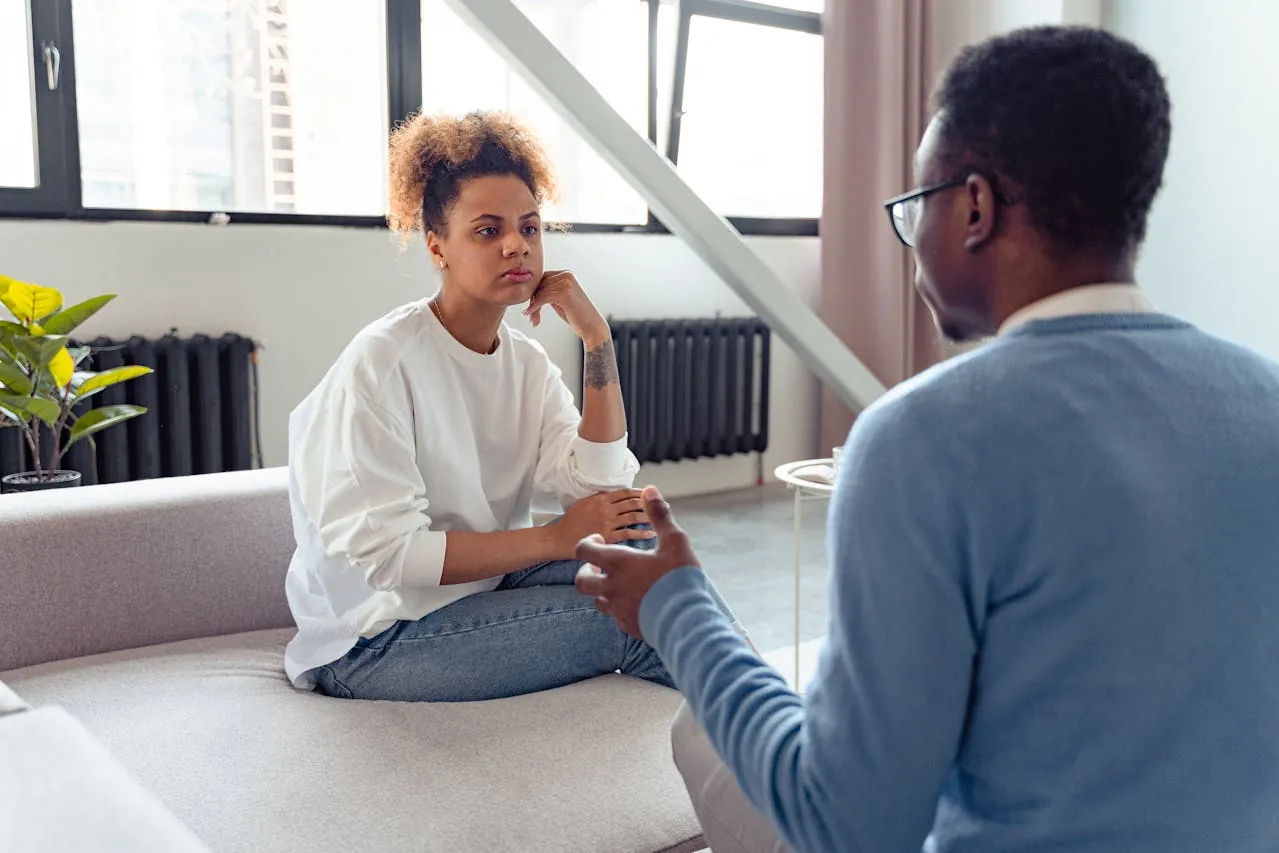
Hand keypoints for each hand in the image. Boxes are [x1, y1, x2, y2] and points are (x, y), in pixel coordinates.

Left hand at [523, 270, 608, 346]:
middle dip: (532, 301)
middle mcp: (566, 276)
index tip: (531, 306)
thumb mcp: (561, 298)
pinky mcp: (565, 294)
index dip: (533, 292)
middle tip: (531, 316)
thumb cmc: (577, 315)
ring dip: (533, 308)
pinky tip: (529, 314)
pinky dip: (534, 308)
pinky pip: (542, 299)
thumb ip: (549, 290)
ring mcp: (566, 284)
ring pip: (539, 293)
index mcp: (566, 274)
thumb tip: (529, 289)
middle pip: (539, 285)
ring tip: (534, 320)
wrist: (592, 327)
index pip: (541, 278)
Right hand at [553, 489, 654, 556]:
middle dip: (650, 503)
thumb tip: (616, 496)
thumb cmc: (570, 521)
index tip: (652, 494)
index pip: (625, 492)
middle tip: (664, 505)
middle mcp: (606, 508)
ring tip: (659, 518)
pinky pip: (628, 533)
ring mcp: (607, 523)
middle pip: (633, 503)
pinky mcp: (607, 537)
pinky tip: (651, 533)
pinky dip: (642, 533)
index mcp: (601, 498)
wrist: (559, 538)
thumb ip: (600, 499)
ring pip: (633, 516)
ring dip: (649, 517)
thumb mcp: (584, 503)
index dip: (641, 492)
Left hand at [574, 486, 698, 638]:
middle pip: (581, 581)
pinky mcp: (628, 626)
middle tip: (600, 565)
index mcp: (618, 563)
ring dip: (602, 590)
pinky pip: (615, 617)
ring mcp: (618, 609)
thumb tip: (650, 490)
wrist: (687, 620)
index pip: (584, 550)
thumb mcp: (675, 541)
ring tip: (619, 584)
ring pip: (597, 600)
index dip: (587, 543)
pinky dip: (619, 609)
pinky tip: (634, 603)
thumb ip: (659, 515)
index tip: (600, 540)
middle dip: (586, 571)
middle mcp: (612, 587)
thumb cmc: (680, 578)